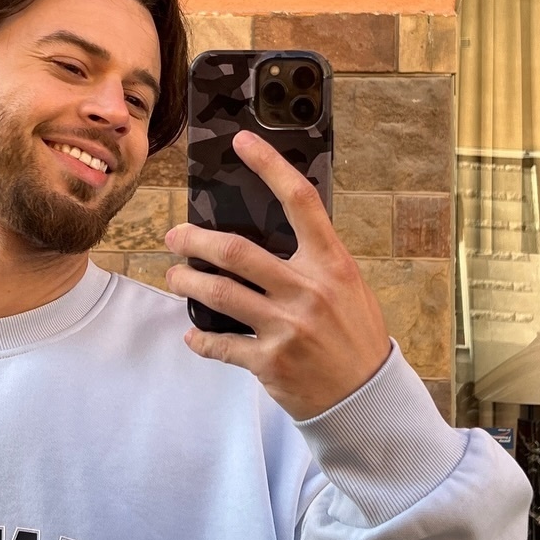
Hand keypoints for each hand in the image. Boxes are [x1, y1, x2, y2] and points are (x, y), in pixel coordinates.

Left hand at [163, 130, 391, 420]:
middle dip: (193, 239)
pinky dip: (199, 338)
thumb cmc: (355, 337)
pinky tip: (192, 333)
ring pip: (217, 293)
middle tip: (174, 236)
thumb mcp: (348, 288)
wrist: (366, 398)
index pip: (299, 201)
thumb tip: (272, 232)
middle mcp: (307, 290)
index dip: (269, 166)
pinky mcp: (269, 361)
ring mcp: (286, 327)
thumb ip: (313, 261)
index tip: (242, 142)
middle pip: (235, 251)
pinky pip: (219, 343)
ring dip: (186, 281)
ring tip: (174, 277)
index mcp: (331, 264)